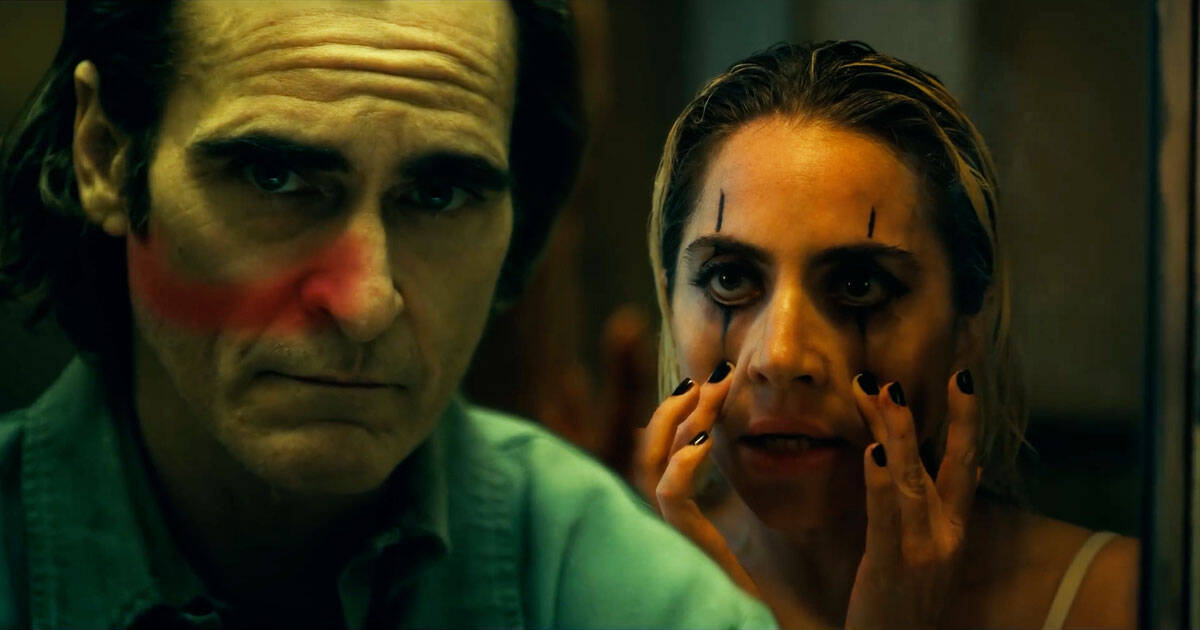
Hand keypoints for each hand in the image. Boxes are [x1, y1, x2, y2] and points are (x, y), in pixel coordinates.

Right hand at [634, 361, 760, 596]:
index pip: (651, 446)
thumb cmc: (750, 575)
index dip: (660, 410)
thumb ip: (716, 477)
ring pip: (649, 461)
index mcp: (668, 504)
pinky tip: (704, 442)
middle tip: (700, 375)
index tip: (694, 379)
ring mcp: (661, 527)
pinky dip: (682, 463)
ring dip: (676, 420)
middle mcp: (655, 513)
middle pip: (642, 445)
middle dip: (664, 404)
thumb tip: (714, 433)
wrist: (755, 617)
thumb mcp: (733, 514)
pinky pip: (668, 495)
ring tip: (703, 391)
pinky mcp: (678, 541)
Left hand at [845, 370, 979, 629]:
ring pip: (914, 479)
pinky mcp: (892, 566)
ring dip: (900, 432)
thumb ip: (947, 510)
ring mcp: (923, 551)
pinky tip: (874, 450)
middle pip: (953, 464)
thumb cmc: (906, 601)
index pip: (966, 463)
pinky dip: (882, 481)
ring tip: (884, 391)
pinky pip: (886, 516)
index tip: (964, 376)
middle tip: (951, 368)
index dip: (968, 420)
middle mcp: (946, 535)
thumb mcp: (936, 553)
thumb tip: (976, 466)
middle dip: (955, 415)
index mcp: (955, 529)